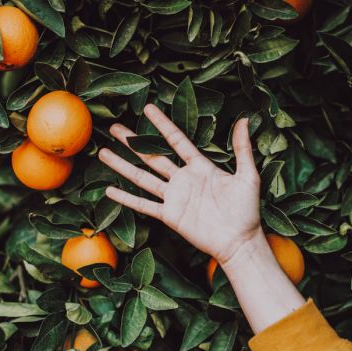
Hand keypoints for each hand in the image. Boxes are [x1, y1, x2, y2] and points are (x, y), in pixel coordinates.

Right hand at [98, 104, 260, 265]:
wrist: (239, 241)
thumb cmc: (246, 210)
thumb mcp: (247, 176)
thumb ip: (242, 149)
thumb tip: (243, 120)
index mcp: (200, 167)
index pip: (176, 140)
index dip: (162, 125)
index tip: (148, 109)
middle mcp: (183, 179)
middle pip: (152, 156)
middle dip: (132, 142)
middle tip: (115, 128)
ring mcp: (174, 198)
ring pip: (142, 177)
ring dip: (123, 165)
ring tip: (104, 153)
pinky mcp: (169, 215)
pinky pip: (144, 205)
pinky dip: (127, 199)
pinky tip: (110, 191)